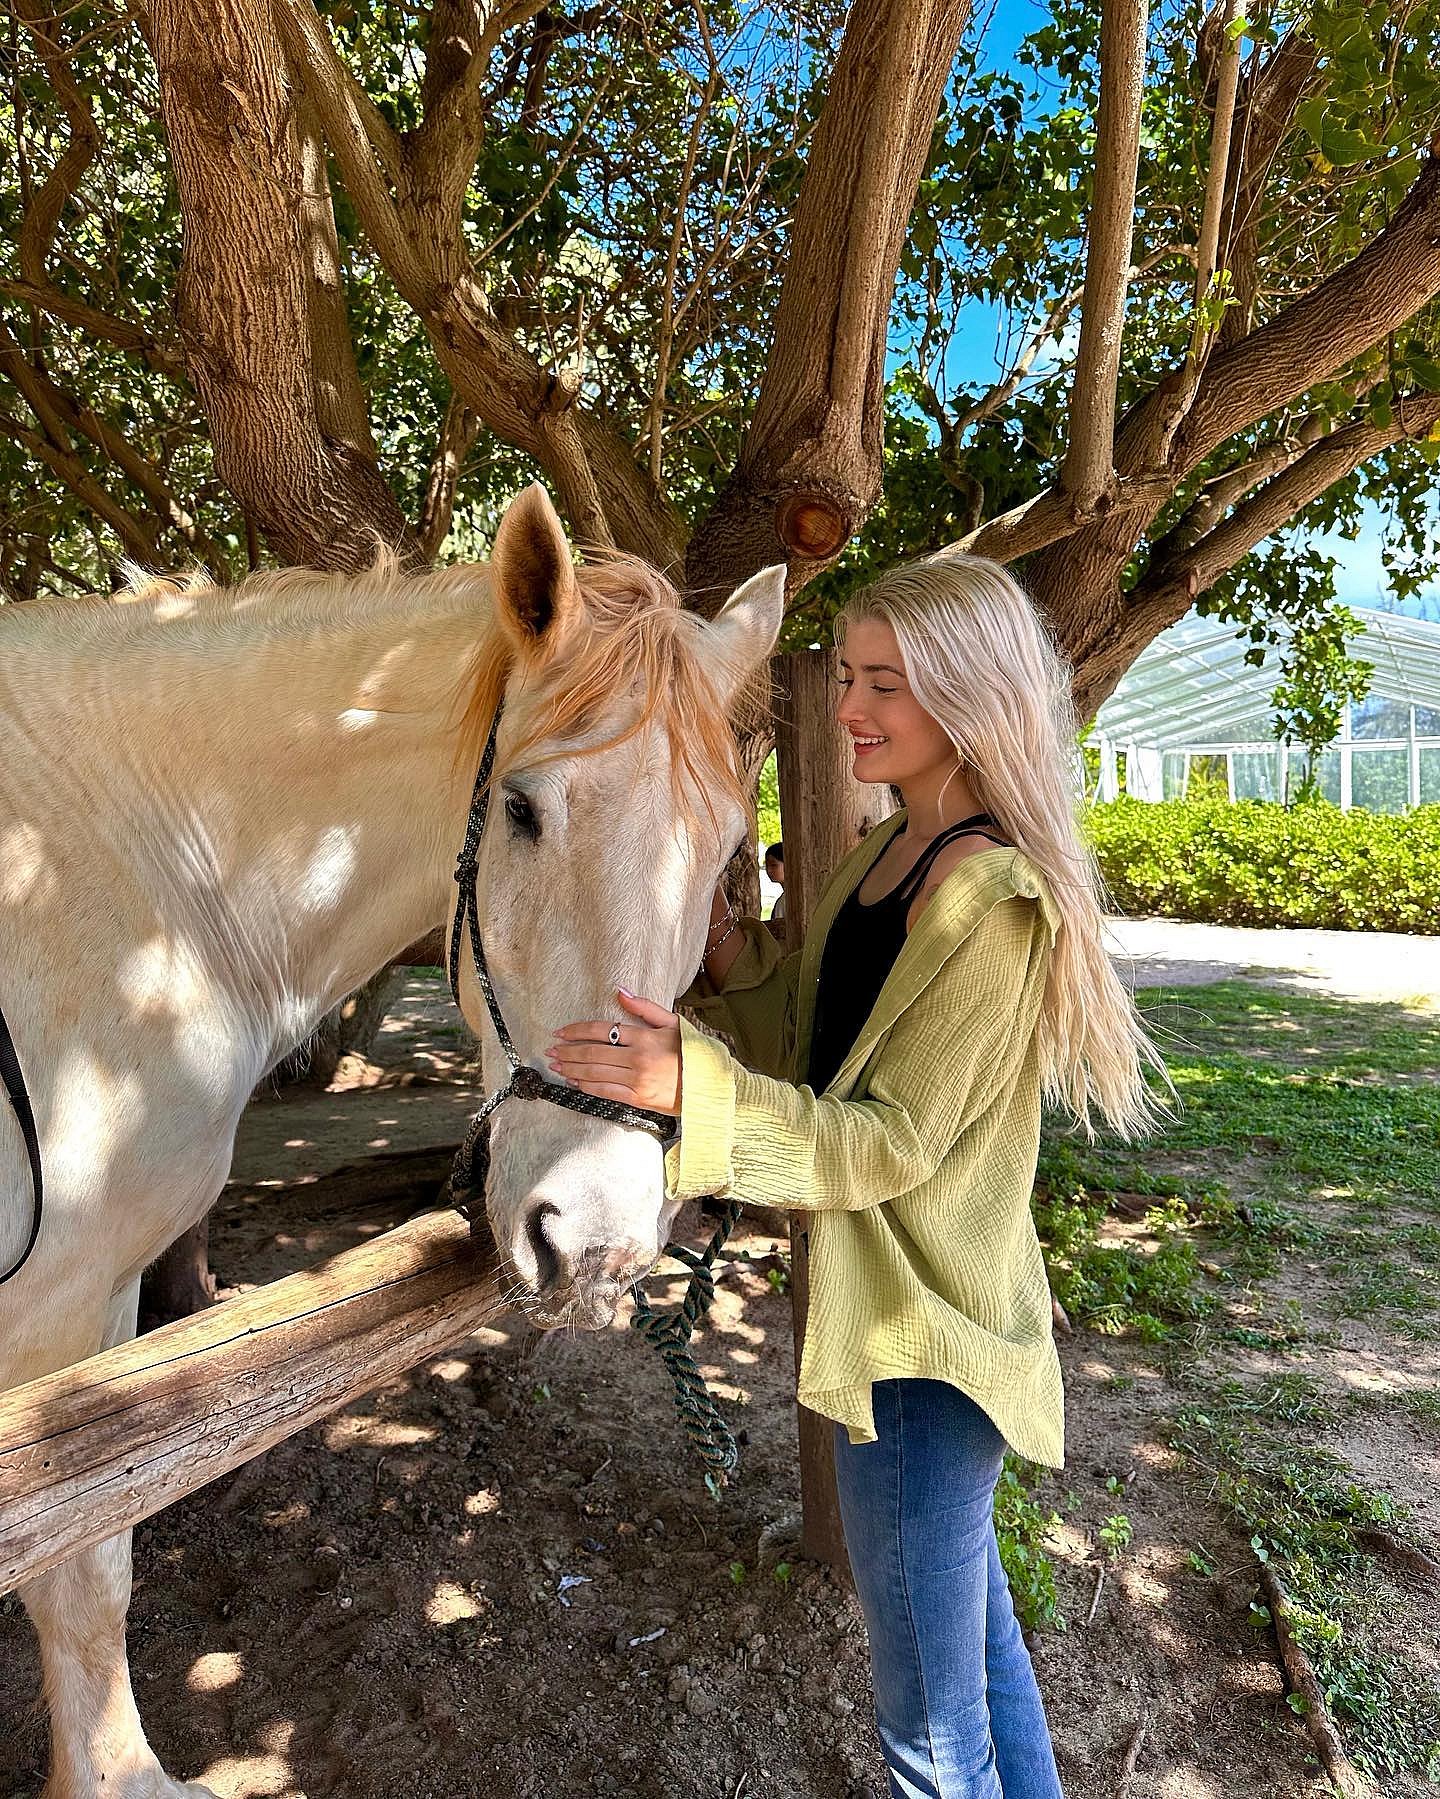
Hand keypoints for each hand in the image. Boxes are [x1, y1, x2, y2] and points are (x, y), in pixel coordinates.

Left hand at [546, 989, 682, 1115]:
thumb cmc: (691, 1052)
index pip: (603, 1030)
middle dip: (568, 1050)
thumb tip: (620, 991)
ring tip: (556, 1064)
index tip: (562, 1031)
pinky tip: (575, 1081)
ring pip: (595, 1072)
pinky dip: (586, 1086)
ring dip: (572, 1068)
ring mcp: (636, 1080)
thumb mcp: (673, 1023)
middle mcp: (637, 1058)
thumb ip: (645, 1007)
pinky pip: (605, 1091)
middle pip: (593, 1052)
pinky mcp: (637, 1099)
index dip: (578, 1030)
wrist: (708, 1086)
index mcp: (644, 1037)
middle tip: (552, 1049)